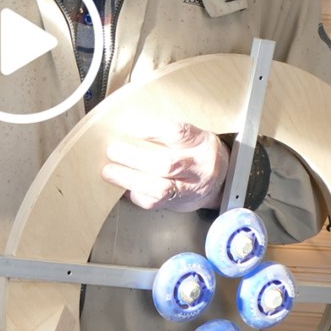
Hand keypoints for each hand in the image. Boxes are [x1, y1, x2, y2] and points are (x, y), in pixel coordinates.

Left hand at [102, 117, 226, 212]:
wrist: (220, 182)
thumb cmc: (197, 153)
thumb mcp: (191, 135)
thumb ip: (165, 132)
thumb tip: (127, 127)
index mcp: (200, 142)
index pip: (176, 133)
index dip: (150, 130)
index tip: (127, 126)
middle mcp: (198, 166)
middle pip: (167, 164)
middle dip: (134, 157)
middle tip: (113, 150)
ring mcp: (190, 188)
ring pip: (161, 188)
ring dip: (130, 179)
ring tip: (110, 171)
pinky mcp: (179, 204)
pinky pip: (154, 203)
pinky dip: (135, 194)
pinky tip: (123, 186)